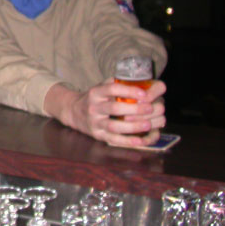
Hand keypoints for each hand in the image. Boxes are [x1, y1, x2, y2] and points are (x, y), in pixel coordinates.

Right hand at [48, 78, 165, 146]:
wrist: (74, 111)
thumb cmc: (94, 99)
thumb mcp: (101, 87)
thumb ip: (117, 84)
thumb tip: (143, 84)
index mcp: (96, 92)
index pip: (111, 88)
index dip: (128, 91)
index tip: (144, 94)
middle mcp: (93, 107)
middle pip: (114, 108)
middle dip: (134, 109)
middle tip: (150, 108)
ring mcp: (95, 122)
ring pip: (114, 126)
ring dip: (133, 126)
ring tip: (148, 125)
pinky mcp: (98, 135)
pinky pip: (113, 140)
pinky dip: (127, 141)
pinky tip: (140, 140)